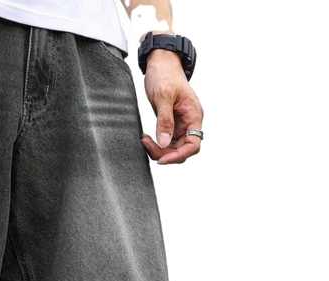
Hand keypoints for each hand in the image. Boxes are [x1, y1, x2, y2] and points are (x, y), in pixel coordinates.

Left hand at [141, 48, 203, 164]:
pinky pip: (166, 142)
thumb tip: (164, 143)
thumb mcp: (163, 97)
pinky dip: (156, 144)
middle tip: (147, 145)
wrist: (161, 63)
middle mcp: (189, 122)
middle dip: (165, 153)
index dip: (179, 155)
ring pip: (173, 148)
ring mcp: (180, 124)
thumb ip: (164, 120)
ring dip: (159, 150)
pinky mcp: (171, 124)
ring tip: (144, 140)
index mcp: (193, 116)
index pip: (193, 144)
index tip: (162, 159)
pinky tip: (146, 139)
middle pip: (182, 150)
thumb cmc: (165, 75)